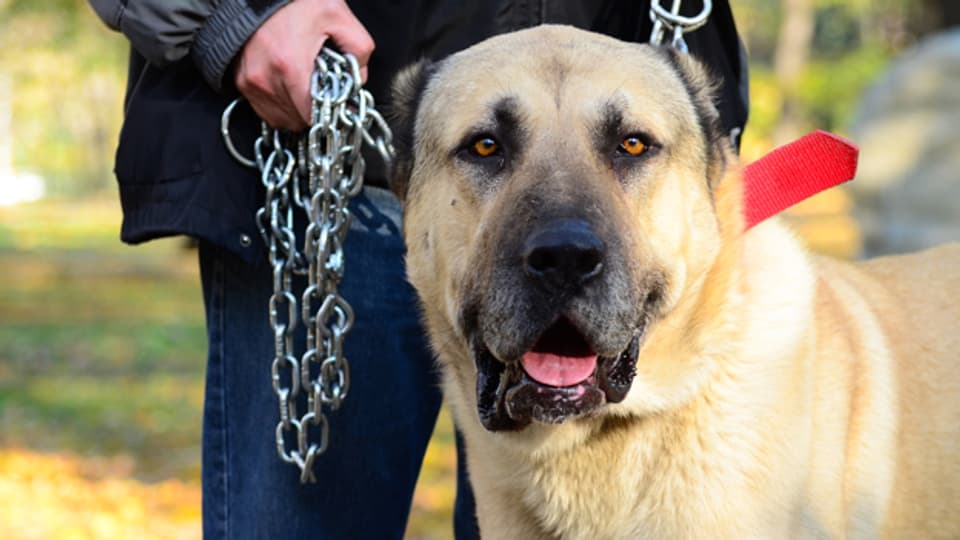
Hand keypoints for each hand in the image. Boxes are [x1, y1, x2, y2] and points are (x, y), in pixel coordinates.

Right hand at [234, 0, 373, 130]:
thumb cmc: (294, 2)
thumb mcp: (337, 16)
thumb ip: (358, 48)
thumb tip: (359, 79)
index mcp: (290, 65)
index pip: (311, 113)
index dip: (328, 113)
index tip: (335, 103)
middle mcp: (266, 78)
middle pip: (298, 119)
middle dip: (315, 109)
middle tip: (321, 89)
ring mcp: (251, 82)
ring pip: (282, 119)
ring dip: (297, 111)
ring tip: (305, 86)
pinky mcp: (242, 83)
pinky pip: (266, 112)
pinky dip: (281, 106)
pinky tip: (290, 88)